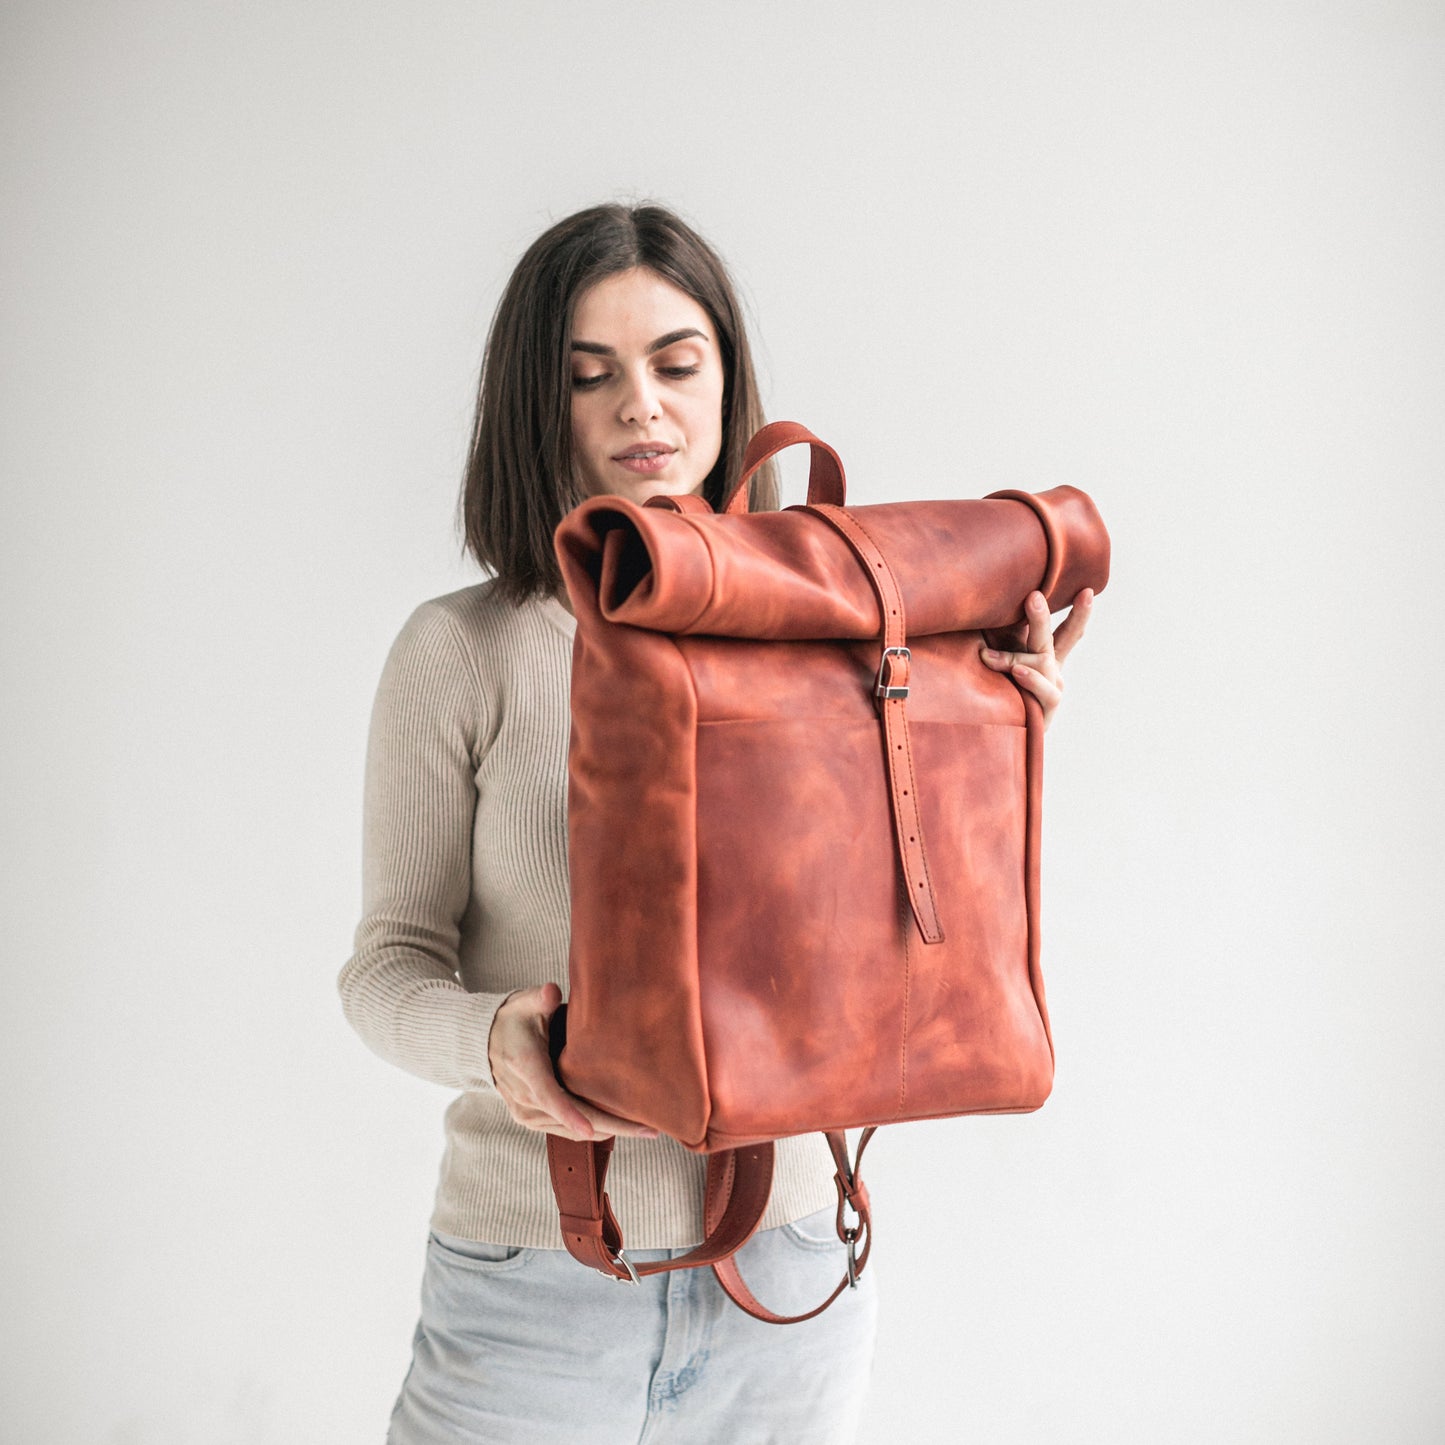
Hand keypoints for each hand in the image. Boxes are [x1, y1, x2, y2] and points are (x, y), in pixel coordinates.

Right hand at [487, 982, 659, 1142]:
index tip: (590, 1130)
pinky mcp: (533, 1120)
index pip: (548, 1095)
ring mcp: (528, 1113)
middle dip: (612, 1127)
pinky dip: (592, 1130)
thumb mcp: (524, 1004)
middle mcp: (525, 1097)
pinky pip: (565, 1131)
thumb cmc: (514, 1020)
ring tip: (644, 1128)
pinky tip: (620, 1127)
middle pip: (571, 1121)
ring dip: (607, 1131)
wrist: (486, 1044)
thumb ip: (540, 998)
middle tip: (650, 1129)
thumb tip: (552, 991)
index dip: (569, 1114)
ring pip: (572, 1131)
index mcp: (526, 1066)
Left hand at [978, 588, 1093, 731]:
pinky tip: (1017, 672)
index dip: (1079, 612)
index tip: (1087, 590)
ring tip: (992, 652)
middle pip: (1056, 638)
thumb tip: (993, 607)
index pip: (1066, 631)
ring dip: (1015, 655)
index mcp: (1048, 657)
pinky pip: (1042, 690)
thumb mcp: (1008, 664)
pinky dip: (1029, 679)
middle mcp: (1054, 671)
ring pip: (1041, 662)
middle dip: (1043, 617)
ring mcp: (1052, 689)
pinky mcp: (1046, 709)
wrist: (1009, 739)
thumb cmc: (1005, 695)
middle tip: (1034, 596)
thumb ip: (1008, 641)